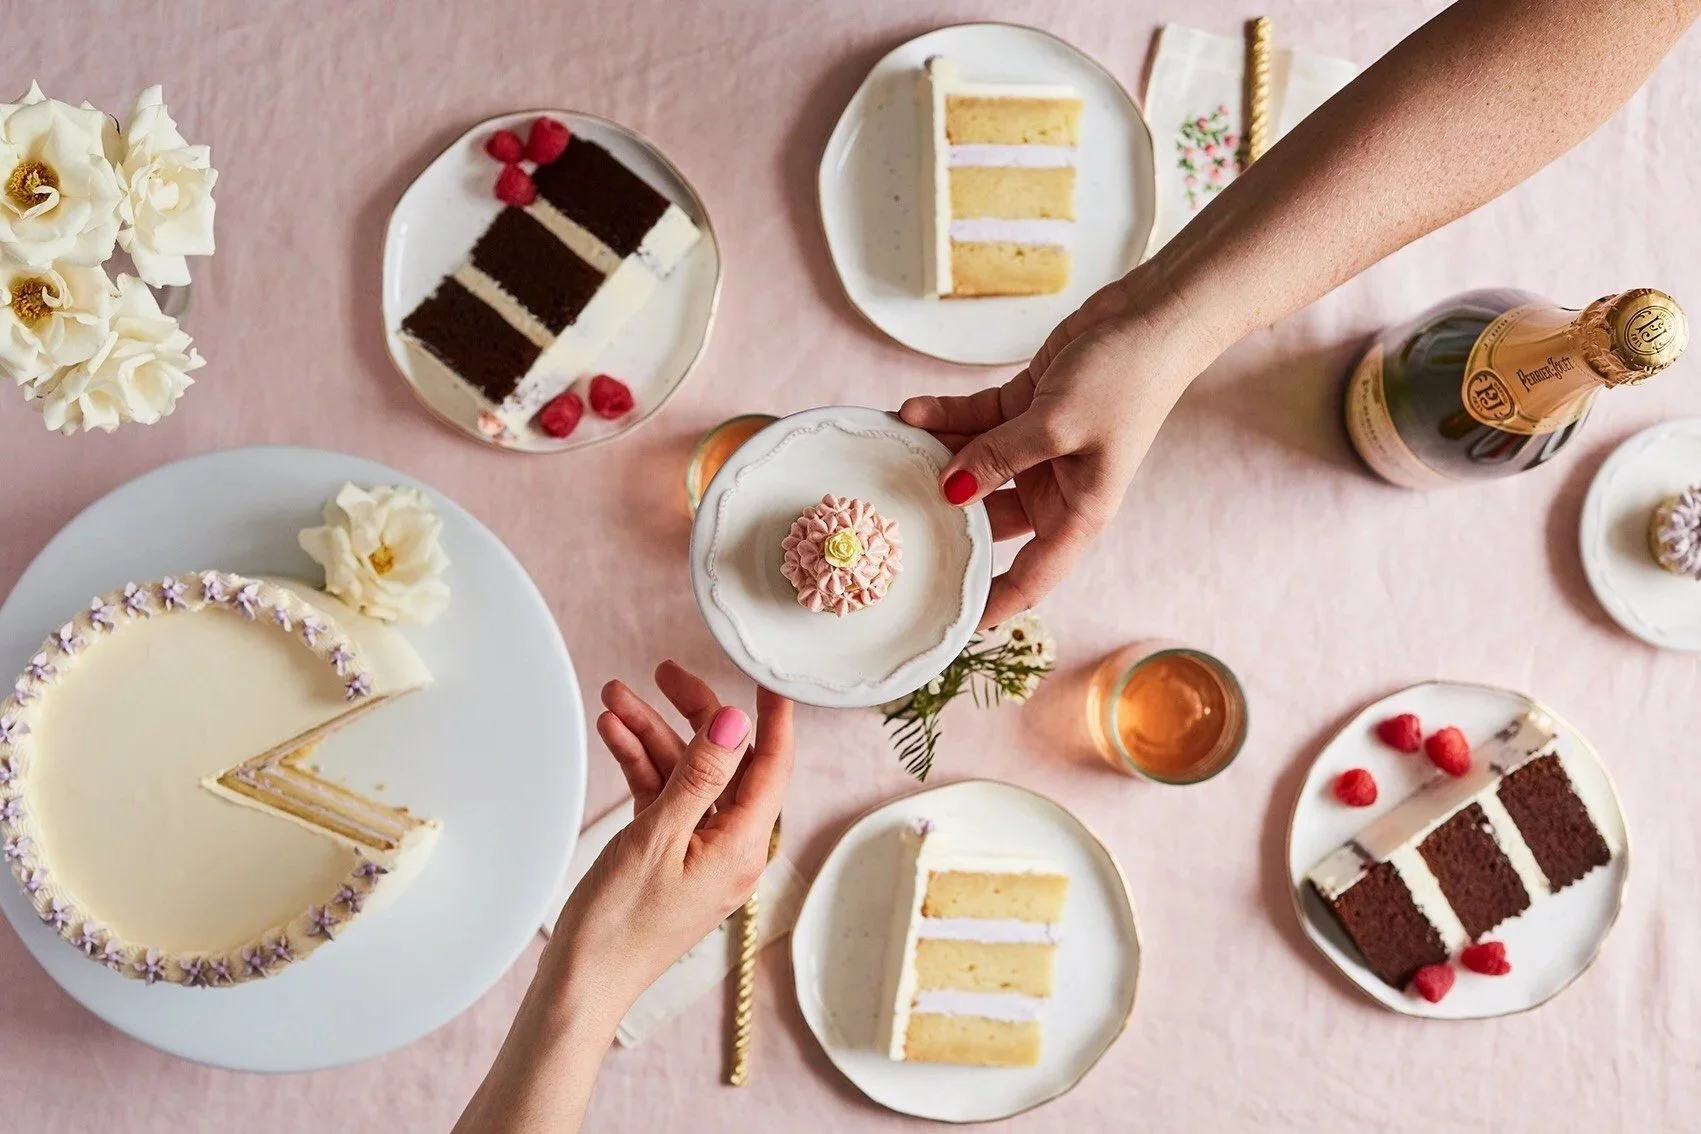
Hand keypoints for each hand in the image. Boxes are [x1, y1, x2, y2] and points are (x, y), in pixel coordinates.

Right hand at [545, 661, 793, 1020]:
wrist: (583, 981)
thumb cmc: (620, 922)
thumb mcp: (660, 835)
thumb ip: (700, 775)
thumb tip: (737, 723)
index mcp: (744, 844)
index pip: (772, 765)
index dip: (772, 715)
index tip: (764, 675)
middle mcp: (731, 845)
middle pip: (725, 761)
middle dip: (692, 713)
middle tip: (662, 673)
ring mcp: (699, 848)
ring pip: (685, 773)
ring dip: (652, 734)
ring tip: (614, 697)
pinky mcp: (668, 853)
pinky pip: (663, 796)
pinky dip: (640, 765)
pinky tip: (613, 735)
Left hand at [900, 265, 1217, 626]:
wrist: (1153, 316)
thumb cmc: (1127, 379)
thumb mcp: (1056, 424)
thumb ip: (998, 456)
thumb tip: (949, 489)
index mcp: (1079, 511)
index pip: (1030, 579)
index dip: (990, 605)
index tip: (946, 622)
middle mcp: (1057, 487)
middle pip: (987, 522)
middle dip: (942, 519)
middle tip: (890, 521)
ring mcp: (1038, 449)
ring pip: (972, 467)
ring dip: (935, 457)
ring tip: (892, 450)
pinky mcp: (1026, 410)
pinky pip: (975, 423)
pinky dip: (945, 418)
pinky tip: (911, 412)